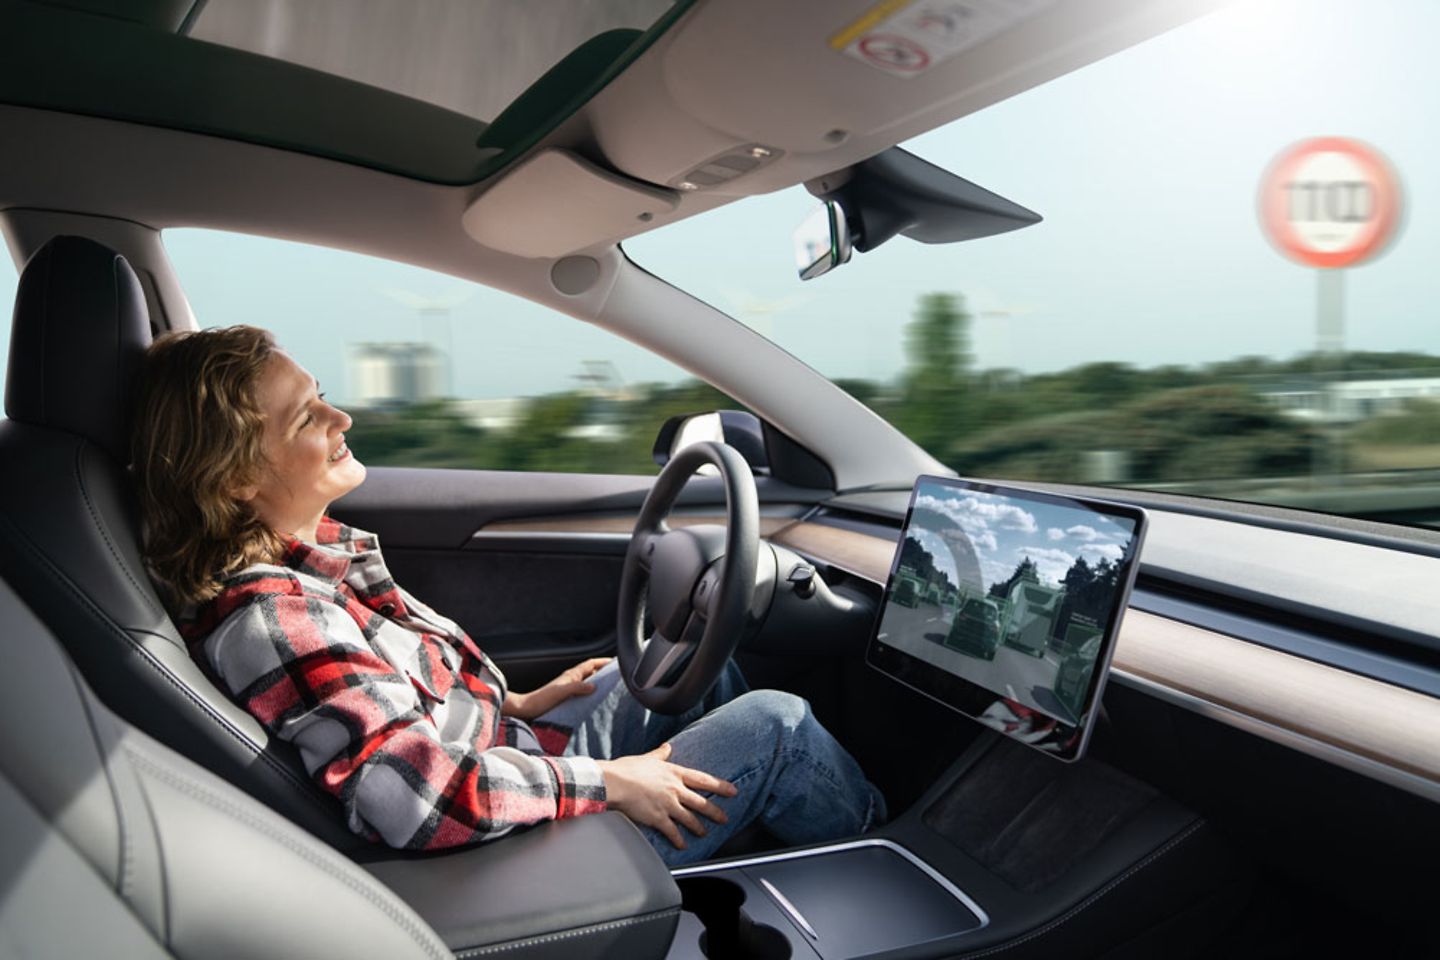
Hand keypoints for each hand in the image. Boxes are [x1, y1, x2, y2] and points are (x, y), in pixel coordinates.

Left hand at [503, 657, 611, 720]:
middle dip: (603, 670)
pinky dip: (591, 691)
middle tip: (616, 674)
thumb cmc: (541, 700)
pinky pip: (583, 690)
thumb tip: (594, 686)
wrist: (527, 708)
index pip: (590, 664)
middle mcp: (570, 679)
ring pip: (587, 680)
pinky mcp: (565, 697)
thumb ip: (577, 687)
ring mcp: (568, 688)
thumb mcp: (561, 692)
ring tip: (609, 686)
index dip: (602, 661)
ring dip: (598, 681)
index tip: (615, 661)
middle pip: (590, 671)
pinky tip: (594, 699)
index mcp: (571, 675)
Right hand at [597, 742, 738, 849]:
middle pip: (701, 802)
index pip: (703, 780)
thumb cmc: (627, 768)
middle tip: (725, 818)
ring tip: (704, 833)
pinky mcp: (658, 818)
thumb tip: (667, 747)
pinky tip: (683, 845)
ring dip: (698, 827)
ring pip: (690, 819)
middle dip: (715, 812)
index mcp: (674, 773)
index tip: (732, 790)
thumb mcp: (648, 758)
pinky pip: (672, 832)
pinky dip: (679, 840)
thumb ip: (660, 754)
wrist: (613, 782)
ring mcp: (668, 805)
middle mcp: (675, 789)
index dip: (720, 786)